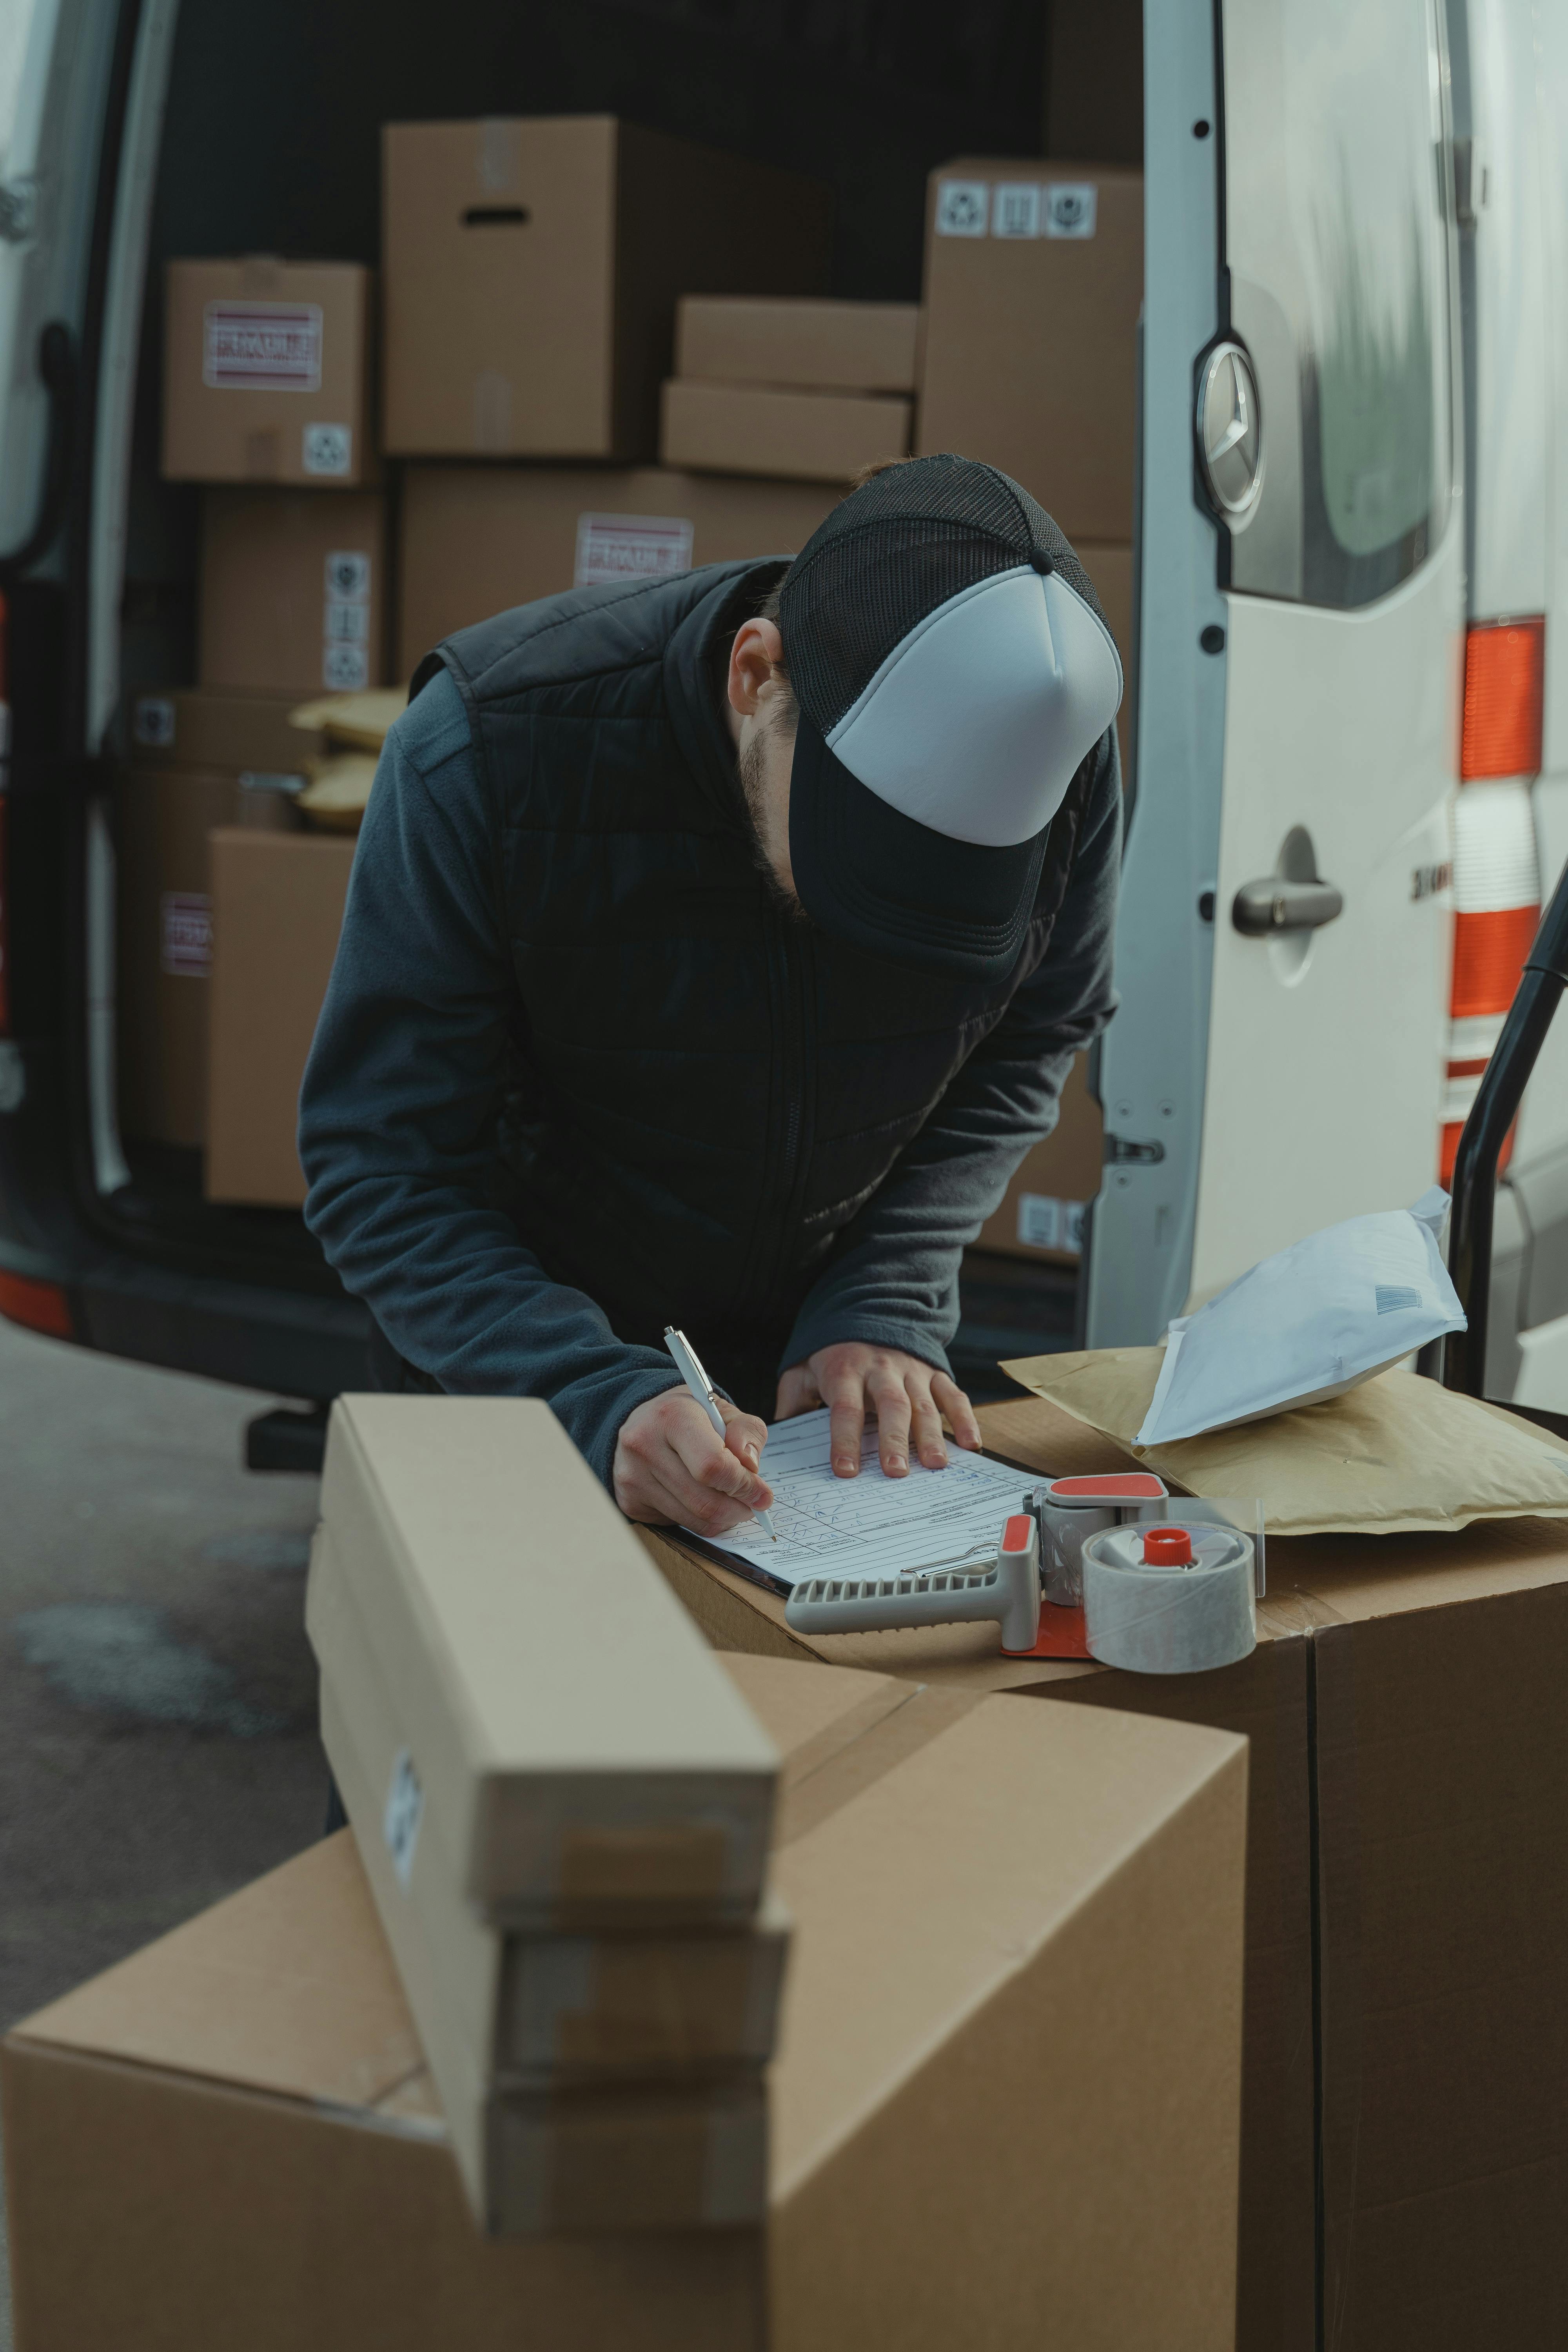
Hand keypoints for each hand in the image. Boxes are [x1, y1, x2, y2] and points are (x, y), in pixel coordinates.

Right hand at [614, 1389, 773, 1533]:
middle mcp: (644, 1446)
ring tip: (732, 1503)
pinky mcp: (630, 1502)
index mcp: (672, 1416)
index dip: (744, 1486)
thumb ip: (747, 1432)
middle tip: (752, 1505)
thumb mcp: (723, 1410)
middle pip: (704, 1501)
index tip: (762, 1494)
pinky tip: (702, 1500)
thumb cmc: (689, 1416)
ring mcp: (633, 1477)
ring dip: (723, 1518)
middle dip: (738, 1509)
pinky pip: (678, 1525)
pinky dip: (700, 1520)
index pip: (713, 1466)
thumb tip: (750, 1467)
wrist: (644, 1422)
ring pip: (693, 1520)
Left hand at [775, 1343, 981, 1479]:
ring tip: (935, 1465)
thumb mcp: (804, 1369)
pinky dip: (965, 1418)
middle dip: (893, 1440)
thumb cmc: (833, 1354)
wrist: (869, 1308)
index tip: (845, 1470)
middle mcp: (881, 1369)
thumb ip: (792, 1399)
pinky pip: (952, 1395)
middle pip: (890, 1406)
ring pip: (923, 1403)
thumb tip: (779, 1435)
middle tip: (896, 1473)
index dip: (845, 1440)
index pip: (845, 1408)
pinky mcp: (934, 1372)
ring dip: (931, 1435)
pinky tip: (972, 1444)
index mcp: (845, 1371)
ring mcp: (911, 1371)